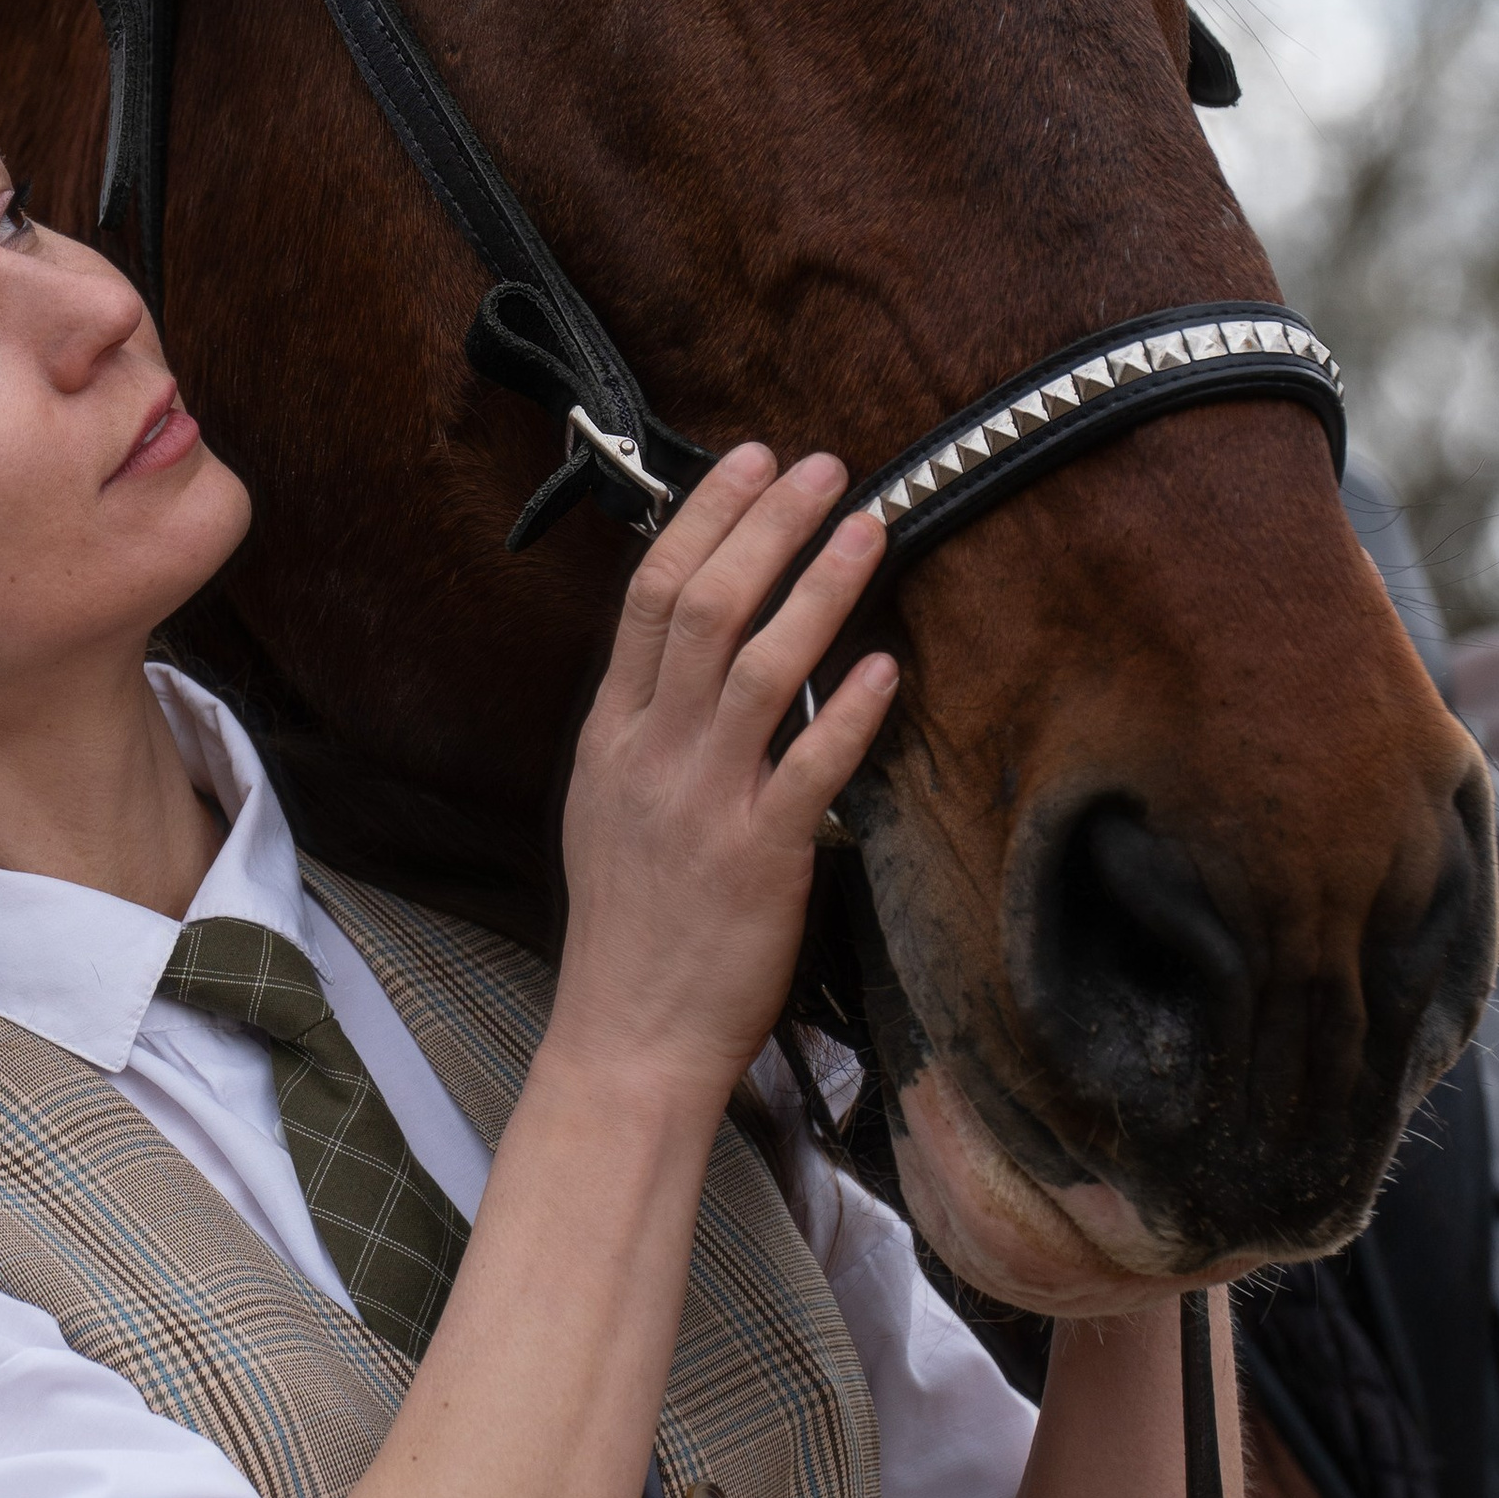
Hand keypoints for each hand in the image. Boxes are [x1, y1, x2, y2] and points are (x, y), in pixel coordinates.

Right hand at [551, 447, 894, 1126]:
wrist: (628, 1036)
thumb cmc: (632, 926)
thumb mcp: (609, 806)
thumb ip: (647, 724)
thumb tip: (696, 648)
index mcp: (611, 734)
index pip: (651, 596)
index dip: (706, 518)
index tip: (752, 462)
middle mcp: (651, 753)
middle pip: (706, 608)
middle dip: (767, 525)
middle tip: (823, 466)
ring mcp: (702, 803)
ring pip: (761, 667)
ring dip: (820, 587)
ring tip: (871, 526)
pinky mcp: (758, 859)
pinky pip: (810, 768)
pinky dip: (851, 710)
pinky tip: (889, 665)